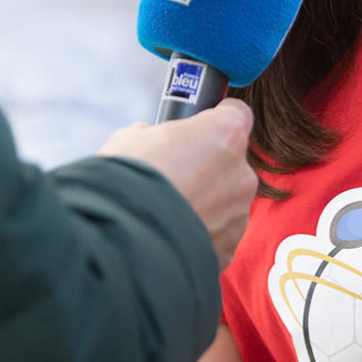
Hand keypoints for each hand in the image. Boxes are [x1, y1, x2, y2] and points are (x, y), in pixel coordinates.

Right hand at [100, 100, 257, 267]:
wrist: (120, 238)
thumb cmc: (126, 180)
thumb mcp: (134, 138)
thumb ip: (157, 136)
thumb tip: (152, 141)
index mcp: (225, 134)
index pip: (237, 114)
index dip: (217, 119)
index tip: (203, 126)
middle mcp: (241, 172)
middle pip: (231, 162)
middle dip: (209, 167)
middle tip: (176, 175)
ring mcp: (238, 213)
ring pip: (227, 200)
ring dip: (207, 202)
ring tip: (170, 209)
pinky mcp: (228, 248)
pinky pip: (218, 233)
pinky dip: (201, 233)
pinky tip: (173, 233)